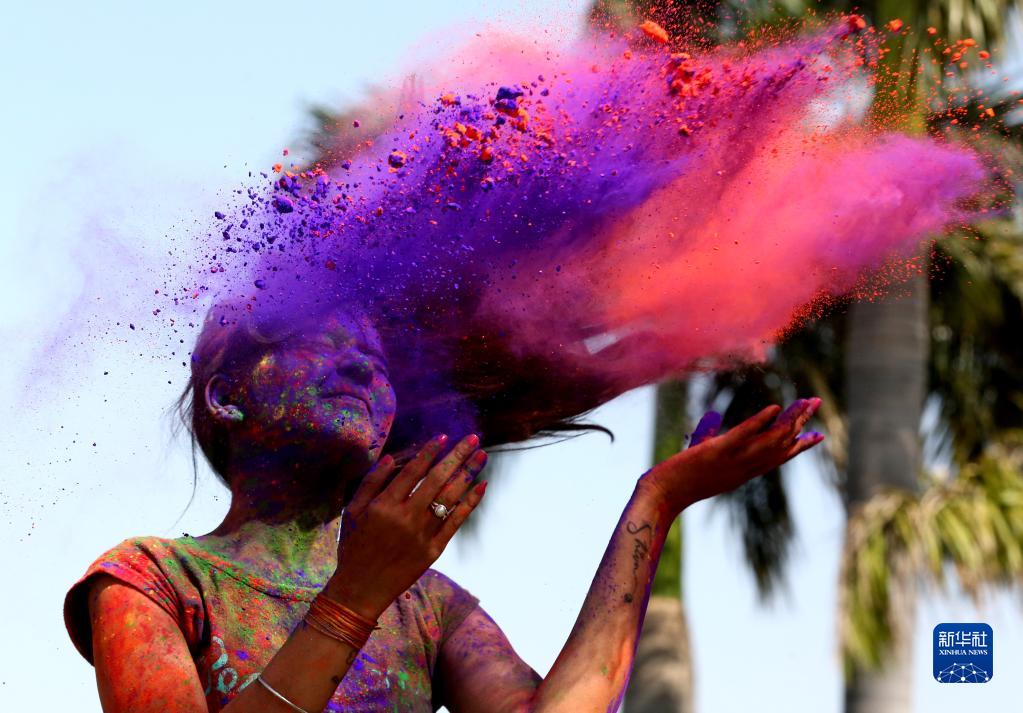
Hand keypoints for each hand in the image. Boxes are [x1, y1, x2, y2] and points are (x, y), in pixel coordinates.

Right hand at [324, 433, 487, 618]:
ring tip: (482, 456)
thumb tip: (390, 457)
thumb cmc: (353, 546)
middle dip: (457, 455)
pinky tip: (481, 486)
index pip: (412, 471)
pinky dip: (470, 502)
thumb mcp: (351, 511)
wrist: (361, 588)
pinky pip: (456, 521)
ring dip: (468, 473)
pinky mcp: (434, 549)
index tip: (443, 436)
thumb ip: (370, 483)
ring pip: (451, 497)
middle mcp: (406, 517)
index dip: (429, 452)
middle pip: (437, 479)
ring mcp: (422, 534)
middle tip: (472, 438)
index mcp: (384, 505)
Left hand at [638, 398, 823, 514]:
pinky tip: (773, 407)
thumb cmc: (678, 478)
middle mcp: (744, 468)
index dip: (799, 445)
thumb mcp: (701, 455)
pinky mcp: (716, 452)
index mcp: (743, 471)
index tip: (819, 435)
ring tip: (804, 402)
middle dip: (800, 422)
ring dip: (789, 419)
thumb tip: (713, 416)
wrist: (661, 496)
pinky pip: (743, 436)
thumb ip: (710, 435)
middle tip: (816, 403)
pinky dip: (760, 422)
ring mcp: (732, 461)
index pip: (778, 457)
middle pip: (780, 444)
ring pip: (769, 440)